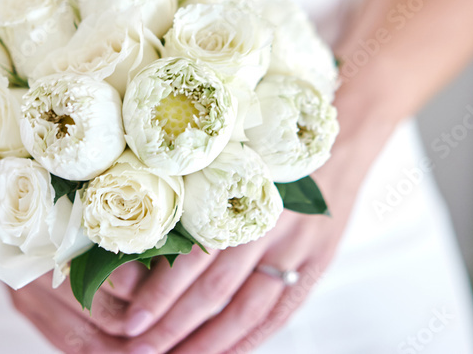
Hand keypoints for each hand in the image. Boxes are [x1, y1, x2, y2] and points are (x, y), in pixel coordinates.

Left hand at [120, 116, 380, 353]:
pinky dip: (251, 338)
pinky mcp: (315, 264)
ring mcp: (295, 247)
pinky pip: (280, 312)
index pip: (193, 258)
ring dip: (207, 341)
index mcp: (237, 196)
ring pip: (244, 308)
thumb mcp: (229, 158)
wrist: (341, 139)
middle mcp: (266, 224)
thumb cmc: (271, 146)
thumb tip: (142, 241)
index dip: (159, 293)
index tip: (131, 320)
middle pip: (214, 289)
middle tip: (139, 347)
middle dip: (172, 325)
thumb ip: (195, 196)